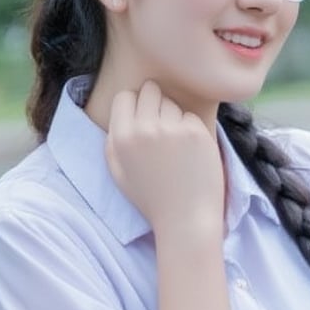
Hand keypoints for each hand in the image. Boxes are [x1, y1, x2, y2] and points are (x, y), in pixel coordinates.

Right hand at [106, 81, 224, 238]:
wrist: (185, 219)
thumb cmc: (151, 198)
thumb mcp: (118, 172)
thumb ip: (113, 140)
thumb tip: (122, 112)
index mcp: (121, 138)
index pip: (125, 96)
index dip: (134, 106)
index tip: (141, 119)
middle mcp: (144, 128)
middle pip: (149, 91)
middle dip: (154, 104)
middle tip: (160, 128)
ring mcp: (172, 128)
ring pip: (171, 103)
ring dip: (173, 117)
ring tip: (175, 146)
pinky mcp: (196, 131)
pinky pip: (190, 117)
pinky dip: (190, 129)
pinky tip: (190, 152)